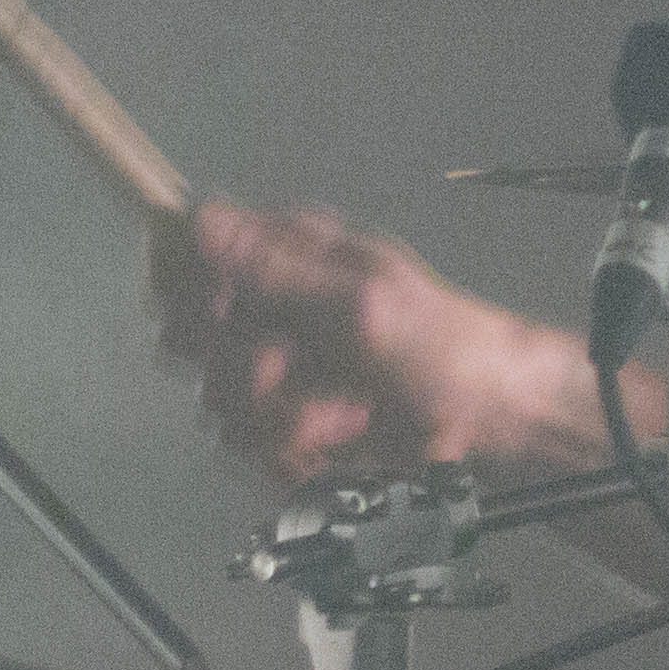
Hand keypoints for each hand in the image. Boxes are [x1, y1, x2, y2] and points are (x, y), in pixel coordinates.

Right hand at [149, 198, 574, 483]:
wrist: (485, 421)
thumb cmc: (441, 346)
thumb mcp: (359, 300)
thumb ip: (274, 269)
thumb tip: (198, 218)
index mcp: (287, 254)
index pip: (184, 256)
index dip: (190, 292)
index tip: (230, 317)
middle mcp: (269, 305)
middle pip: (183, 337)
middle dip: (245, 365)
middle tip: (298, 366)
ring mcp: (272, 367)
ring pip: (215, 399)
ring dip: (285, 417)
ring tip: (350, 411)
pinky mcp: (278, 422)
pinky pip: (243, 444)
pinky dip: (294, 450)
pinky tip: (343, 437)